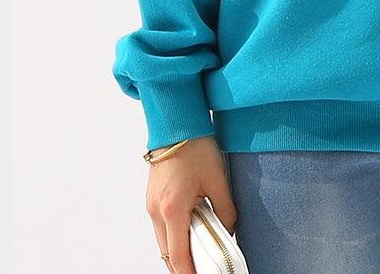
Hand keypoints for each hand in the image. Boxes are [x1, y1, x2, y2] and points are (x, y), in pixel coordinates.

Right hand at [145, 135, 236, 273]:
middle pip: (168, 254)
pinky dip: (175, 233)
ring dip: (180, 248)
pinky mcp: (152, 198)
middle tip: (206, 265)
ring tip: (203, 246)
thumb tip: (228, 230)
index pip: (179, 257)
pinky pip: (162, 226)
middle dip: (186, 264)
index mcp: (173, 209)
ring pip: (163, 241)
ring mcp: (151, 205)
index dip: (191, 273)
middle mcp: (156, 211)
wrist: (176, 121)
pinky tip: (192, 227)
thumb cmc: (194, 145)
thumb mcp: (218, 179)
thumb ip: (225, 210)